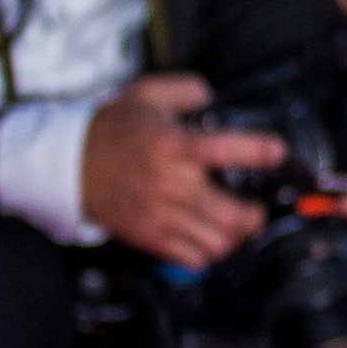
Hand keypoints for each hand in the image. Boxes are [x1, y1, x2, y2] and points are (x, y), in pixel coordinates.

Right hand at [79, 76, 276, 267]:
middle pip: (231, 214)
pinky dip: (209, 252)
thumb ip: (186, 89)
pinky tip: (209, 237)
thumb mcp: (147, 95)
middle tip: (256, 207)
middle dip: (255, 214)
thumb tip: (212, 96)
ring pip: (217, 241)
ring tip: (236, 225)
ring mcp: (159, 214)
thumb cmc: (112, 131)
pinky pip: (192, 258)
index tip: (277, 151)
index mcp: (174, 147)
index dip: (259, 151)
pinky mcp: (148, 236)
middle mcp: (170, 184)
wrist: (68, 163)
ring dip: (235, 236)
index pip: (227, 150)